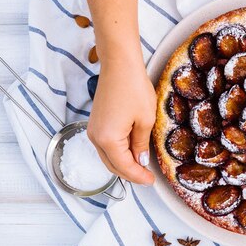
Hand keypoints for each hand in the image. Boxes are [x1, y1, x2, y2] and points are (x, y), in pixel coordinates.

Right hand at [87, 59, 155, 184]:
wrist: (119, 65)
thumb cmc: (133, 88)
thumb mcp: (145, 119)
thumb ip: (141, 144)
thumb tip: (140, 161)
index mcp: (108, 140)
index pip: (124, 167)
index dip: (139, 176)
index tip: (152, 181)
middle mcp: (96, 138)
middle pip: (113, 165)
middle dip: (131, 173)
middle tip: (148, 177)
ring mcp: (94, 130)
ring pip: (109, 157)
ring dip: (124, 163)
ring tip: (143, 166)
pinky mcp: (96, 123)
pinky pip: (107, 145)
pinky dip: (119, 152)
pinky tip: (133, 150)